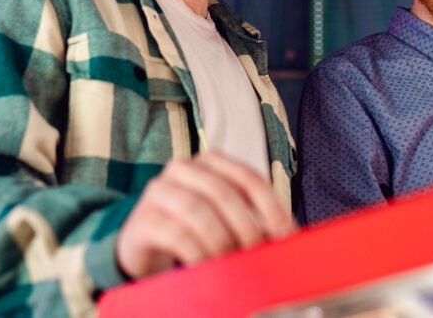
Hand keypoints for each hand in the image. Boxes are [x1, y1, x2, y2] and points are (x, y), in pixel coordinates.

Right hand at [115, 151, 295, 278]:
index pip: (248, 178)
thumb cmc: (194, 231)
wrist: (145, 246)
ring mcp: (159, 191)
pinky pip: (175, 235)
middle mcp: (183, 169)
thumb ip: (254, 220)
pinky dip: (197, 254)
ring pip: (198, 211)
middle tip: (257, 257)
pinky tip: (206, 269)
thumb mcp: (225, 220)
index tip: (286, 236)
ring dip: (221, 242)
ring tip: (232, 266)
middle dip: (247, 228)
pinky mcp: (142, 220)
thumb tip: (290, 236)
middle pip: (224, 193)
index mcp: (210, 163)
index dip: (271, 207)